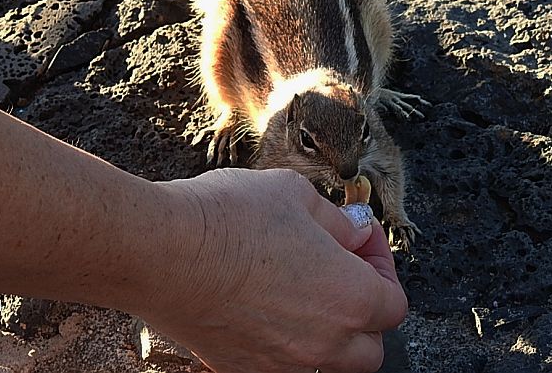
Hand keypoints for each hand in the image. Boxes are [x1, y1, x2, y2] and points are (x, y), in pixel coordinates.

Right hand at [135, 168, 406, 372]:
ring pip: (327, 363)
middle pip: (368, 346)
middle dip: (362, 311)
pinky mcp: (238, 368)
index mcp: (350, 299)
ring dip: (328, 334)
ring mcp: (280, 363)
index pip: (393, 303)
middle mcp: (323, 344)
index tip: (358, 239)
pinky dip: (284, 344)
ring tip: (302, 291)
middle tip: (339, 270)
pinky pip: (280, 365)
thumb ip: (338, 221)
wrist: (158, 251)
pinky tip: (264, 307)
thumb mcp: (296, 196)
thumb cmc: (228, 219)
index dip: (380, 265)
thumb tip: (355, 231)